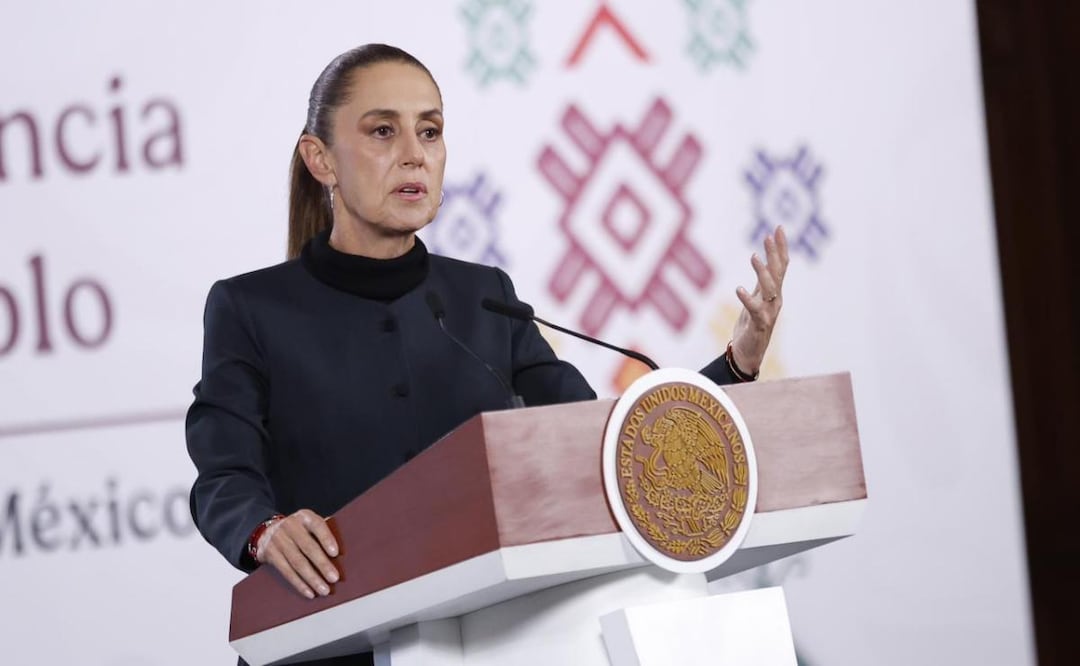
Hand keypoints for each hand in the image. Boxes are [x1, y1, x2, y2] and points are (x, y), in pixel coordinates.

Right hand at [257, 509, 339, 598]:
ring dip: (312, 578)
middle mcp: (290, 526)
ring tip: (324, 590)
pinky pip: (286, 571)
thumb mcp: (308, 525)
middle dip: (322, 564)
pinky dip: (299, 583)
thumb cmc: (298, 530)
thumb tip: (344, 551)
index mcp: (304, 517)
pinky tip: (309, 592)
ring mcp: (278, 539)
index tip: (336, 553)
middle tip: (334, 578)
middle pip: (308, 547)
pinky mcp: (269, 553)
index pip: (317, 525)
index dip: (327, 538)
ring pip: (297, 562)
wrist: (266, 532)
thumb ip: (323, 532)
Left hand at [731, 226, 788, 375]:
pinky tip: (739, 289)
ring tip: (753, 256)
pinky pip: (754, 310)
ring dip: (762, 272)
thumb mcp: (756, 297)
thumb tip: (763, 260)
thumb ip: (761, 281)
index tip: (778, 228)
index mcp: (774, 292)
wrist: (747, 353)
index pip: (781, 265)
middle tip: (770, 235)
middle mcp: (775, 300)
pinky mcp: (759, 325)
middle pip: (778, 272)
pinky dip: (747, 299)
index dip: (780, 247)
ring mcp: (769, 312)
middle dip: (775, 253)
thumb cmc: (751, 325)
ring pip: (770, 289)